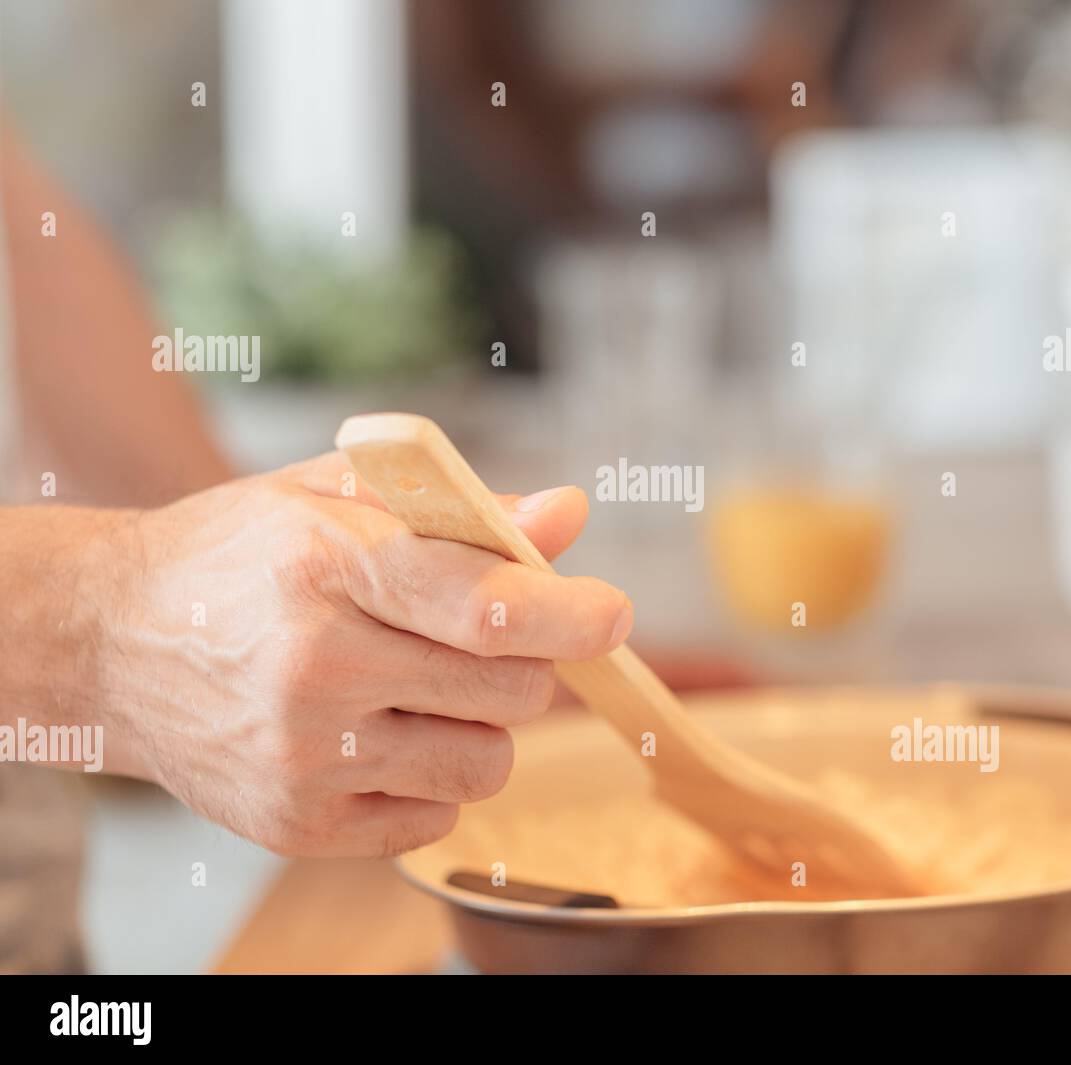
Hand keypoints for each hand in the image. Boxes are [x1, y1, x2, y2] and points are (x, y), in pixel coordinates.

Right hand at [98, 452, 631, 856]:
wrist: (110, 641)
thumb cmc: (238, 557)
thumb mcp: (335, 499)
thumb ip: (461, 511)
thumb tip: (569, 515)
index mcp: (328, 566)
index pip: (484, 605)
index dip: (567, 615)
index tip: (611, 616)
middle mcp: (316, 668)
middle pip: (510, 691)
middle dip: (522, 664)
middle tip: (482, 641)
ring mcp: (304, 758)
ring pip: (486, 763)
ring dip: (481, 725)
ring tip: (417, 688)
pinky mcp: (296, 825)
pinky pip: (437, 817)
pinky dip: (432, 780)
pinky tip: (378, 737)